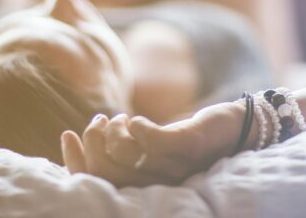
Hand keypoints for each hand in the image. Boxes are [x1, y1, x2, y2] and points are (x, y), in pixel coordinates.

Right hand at [61, 101, 247, 186]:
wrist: (238, 127)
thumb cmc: (191, 139)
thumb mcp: (155, 148)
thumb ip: (128, 150)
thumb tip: (90, 137)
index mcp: (148, 188)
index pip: (100, 183)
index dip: (76, 162)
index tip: (66, 135)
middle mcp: (160, 184)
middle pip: (107, 170)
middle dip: (92, 142)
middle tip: (98, 121)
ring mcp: (174, 166)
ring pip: (124, 155)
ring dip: (113, 130)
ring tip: (119, 117)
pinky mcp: (188, 145)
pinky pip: (151, 140)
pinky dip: (136, 126)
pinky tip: (136, 118)